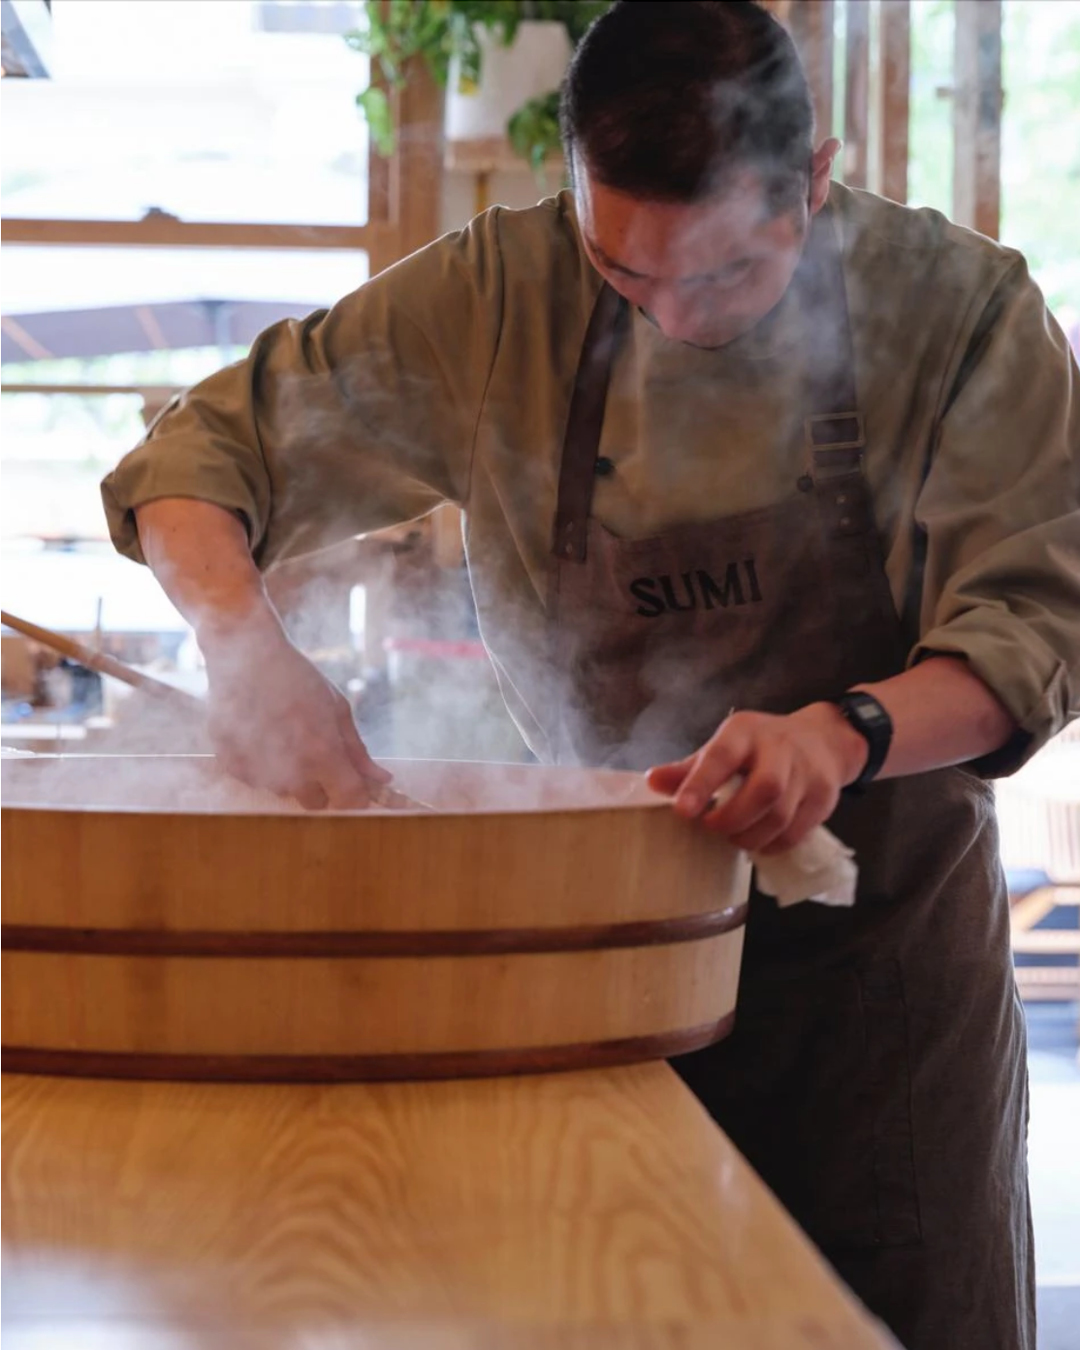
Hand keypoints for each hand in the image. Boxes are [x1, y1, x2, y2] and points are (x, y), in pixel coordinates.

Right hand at [202, 619, 390, 810]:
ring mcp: (259, 773)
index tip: (354, 784)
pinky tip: (258, 732)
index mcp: (323, 756)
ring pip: (284, 790)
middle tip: (314, 751)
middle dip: (321, 785)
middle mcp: (290, 772)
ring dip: (289, 773)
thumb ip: (358, 750)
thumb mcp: (337, 708)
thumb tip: (383, 780)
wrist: (245, 656)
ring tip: (282, 733)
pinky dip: (261, 764)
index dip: (355, 795)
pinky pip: (256, 780)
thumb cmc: (297, 678)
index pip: (349, 801)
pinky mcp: (233, 768)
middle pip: (315, 802)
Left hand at [646, 704, 867, 853]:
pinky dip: (771, 845)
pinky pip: (796, 833)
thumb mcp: (725, 746)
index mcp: (746, 731)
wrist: (823, 740)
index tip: (681, 810)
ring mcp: (807, 773)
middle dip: (731, 818)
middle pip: (764, 790)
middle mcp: (780, 748)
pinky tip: (758, 841)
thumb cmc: (761, 746)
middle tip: (711, 827)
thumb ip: (689, 768)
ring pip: (780, 816)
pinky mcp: (824, 798)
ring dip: (750, 836)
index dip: (701, 784)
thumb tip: (651, 782)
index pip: (723, 755)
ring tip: (733, 836)